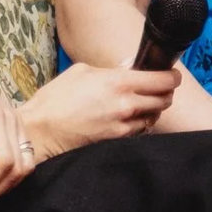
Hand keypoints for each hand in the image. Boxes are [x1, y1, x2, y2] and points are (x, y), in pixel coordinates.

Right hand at [16, 63, 178, 160]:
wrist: (40, 131)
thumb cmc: (55, 99)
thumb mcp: (82, 71)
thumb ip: (110, 71)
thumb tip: (128, 70)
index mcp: (118, 81)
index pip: (163, 80)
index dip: (172, 77)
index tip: (171, 75)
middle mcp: (126, 103)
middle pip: (165, 99)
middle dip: (164, 93)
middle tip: (157, 89)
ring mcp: (124, 125)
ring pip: (155, 116)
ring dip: (152, 109)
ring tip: (140, 104)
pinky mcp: (118, 140)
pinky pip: (141, 130)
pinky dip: (140, 124)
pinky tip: (128, 119)